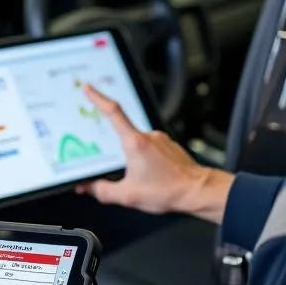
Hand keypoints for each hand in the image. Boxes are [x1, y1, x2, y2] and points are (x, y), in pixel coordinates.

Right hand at [77, 85, 233, 221]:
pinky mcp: (169, 146)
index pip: (112, 112)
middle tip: (127, 176)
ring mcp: (160, 139)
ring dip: (136, 162)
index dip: (98, 98)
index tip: (89, 88)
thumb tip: (87, 187)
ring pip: (138, 146)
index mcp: (134, 143)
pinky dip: (148, 163)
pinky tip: (155, 179)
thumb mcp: (128, 195)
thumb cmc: (168, 191)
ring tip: (146, 182)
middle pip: (124, 137)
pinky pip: (151, 150)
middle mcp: (148, 136)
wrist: (197, 191)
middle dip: (120, 156)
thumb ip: (103, 191)